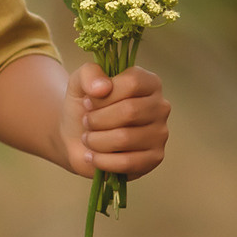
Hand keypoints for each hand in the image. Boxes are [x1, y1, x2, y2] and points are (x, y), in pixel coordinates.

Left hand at [61, 62, 170, 179]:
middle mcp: (160, 106)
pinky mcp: (154, 158)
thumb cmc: (85, 107)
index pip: (132, 82)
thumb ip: (88, 74)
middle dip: (97, 119)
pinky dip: (101, 160)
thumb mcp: (79, 83)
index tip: (88, 101)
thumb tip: (102, 88)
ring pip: (124, 138)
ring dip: (96, 140)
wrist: (76, 138)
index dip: (104, 94)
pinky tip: (92, 156)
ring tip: (88, 138)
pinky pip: (127, 162)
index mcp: (148, 82)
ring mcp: (160, 133)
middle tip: (86, 122)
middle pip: (129, 111)